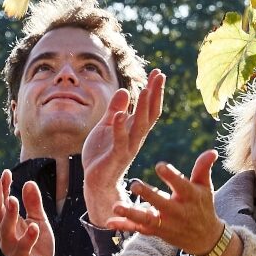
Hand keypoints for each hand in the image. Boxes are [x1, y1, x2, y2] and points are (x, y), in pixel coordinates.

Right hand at [0, 171, 53, 255]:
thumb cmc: (37, 246)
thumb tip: (28, 182)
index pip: (1, 203)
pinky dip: (29, 237)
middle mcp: (5, 234)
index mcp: (8, 224)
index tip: (4, 173)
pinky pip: (24, 247)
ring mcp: (12, 247)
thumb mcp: (38, 220)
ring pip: (6, 230)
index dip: (1, 188)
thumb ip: (33, 203)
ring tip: (13, 200)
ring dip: (10, 215)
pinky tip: (35, 226)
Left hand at [81, 69, 164, 225]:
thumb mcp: (107, 127)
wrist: (95, 182)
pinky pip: (119, 140)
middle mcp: (135, 138)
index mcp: (134, 130)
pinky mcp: (114, 157)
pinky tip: (121, 114)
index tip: (159, 73)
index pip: (149, 108)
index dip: (154, 91)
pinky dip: (120, 127)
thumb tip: (124, 91)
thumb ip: (115, 110)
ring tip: (145, 89)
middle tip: (160, 75)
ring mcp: (127, 147)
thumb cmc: (102, 155)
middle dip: (154, 94)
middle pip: (149, 113)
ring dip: (143, 108)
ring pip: (139, 126)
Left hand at [108, 150, 223, 255]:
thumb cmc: (202, 206)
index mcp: (190, 197)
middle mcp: (178, 212)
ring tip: (116, 206)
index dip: (171, 176)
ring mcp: (166, 224)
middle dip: (148, 195)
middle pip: (161, 204)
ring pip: (147, 220)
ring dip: (131, 213)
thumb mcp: (205, 187)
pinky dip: (124, 226)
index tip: (160, 165)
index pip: (181, 186)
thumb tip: (212, 150)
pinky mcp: (156, 232)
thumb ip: (203, 168)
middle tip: (134, 184)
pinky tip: (109, 221)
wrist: (205, 238)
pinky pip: (138, 229)